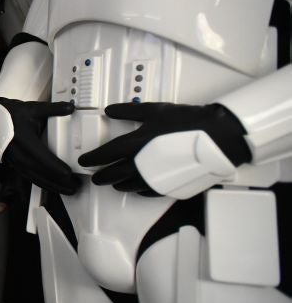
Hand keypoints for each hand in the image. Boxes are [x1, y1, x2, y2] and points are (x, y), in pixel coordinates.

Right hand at [0, 98, 78, 194]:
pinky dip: (42, 183)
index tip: (69, 174)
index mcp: (24, 140)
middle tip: (75, 187)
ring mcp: (14, 160)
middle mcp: (18, 153)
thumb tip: (70, 107)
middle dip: (58, 182)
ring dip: (51, 186)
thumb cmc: (13, 114)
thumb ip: (53, 109)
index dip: (56, 167)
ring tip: (67, 190)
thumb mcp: (34, 109)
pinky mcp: (14, 164)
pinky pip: (29, 176)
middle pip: (40, 172)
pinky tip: (52, 186)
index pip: (42, 158)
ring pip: (34, 177)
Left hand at [78, 102, 249, 198]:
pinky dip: (140, 190)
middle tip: (95, 177)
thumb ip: (130, 111)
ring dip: (119, 184)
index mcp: (138, 143)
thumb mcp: (155, 110)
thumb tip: (111, 110)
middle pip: (115, 173)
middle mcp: (143, 162)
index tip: (84, 161)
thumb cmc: (189, 122)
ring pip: (130, 185)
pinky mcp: (171, 185)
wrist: (218, 137)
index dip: (93, 158)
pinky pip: (149, 192)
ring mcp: (157, 177)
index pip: (107, 153)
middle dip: (102, 176)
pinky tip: (137, 189)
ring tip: (114, 184)